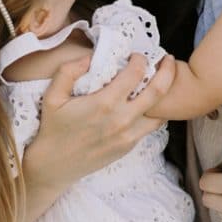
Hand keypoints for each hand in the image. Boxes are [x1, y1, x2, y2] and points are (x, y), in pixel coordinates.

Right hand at [22, 53, 175, 221]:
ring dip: (165, 94)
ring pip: (160, 112)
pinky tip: (149, 103)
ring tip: (164, 81)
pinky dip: (154, 112)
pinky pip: (150, 127)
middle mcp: (121, 120)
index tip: (137, 55)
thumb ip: (68, 71)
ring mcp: (128, 136)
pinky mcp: (129, 146)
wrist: (54, 166)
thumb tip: (89, 57)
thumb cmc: (53, 128)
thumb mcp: (52, 96)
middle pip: (158, 91)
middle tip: (169, 60)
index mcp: (104, 103)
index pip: (135, 74)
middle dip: (168, 71)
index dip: (140, 60)